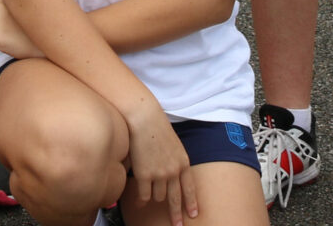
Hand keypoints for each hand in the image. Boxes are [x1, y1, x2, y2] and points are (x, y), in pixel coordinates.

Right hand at [123, 106, 197, 225]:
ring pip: (158, 196)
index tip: (193, 214)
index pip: (189, 188)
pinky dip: (141, 200)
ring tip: (148, 200)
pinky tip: (139, 203)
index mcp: (183, 162)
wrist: (144, 117)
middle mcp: (174, 171)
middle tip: (177, 224)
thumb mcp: (173, 143)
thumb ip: (174, 159)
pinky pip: (144, 195)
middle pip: (176, 198)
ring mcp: (159, 174)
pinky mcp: (144, 175)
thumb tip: (170, 171)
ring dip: (154, 198)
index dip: (191, 203)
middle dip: (176, 214)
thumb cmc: (155, 124)